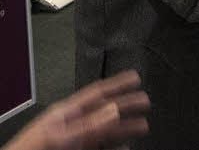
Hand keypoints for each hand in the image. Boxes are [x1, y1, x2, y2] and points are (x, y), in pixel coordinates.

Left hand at [3, 70, 149, 149]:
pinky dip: (115, 146)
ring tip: (144, 126)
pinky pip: (101, 146)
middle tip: (147, 101)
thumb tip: (115, 109)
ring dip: (125, 128)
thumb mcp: (60, 135)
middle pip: (105, 111)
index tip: (136, 77)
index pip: (97, 92)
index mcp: (66, 112)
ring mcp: (76, 140)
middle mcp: (73, 124)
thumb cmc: (31, 148)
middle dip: (127, 105)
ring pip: (106, 131)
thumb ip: (87, 123)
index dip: (117, 83)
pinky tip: (124, 147)